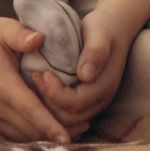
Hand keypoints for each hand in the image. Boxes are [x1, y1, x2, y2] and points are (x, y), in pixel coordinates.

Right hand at [0, 11, 67, 143]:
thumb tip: (39, 38)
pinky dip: (17, 141)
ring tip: (61, 138)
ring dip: (37, 140)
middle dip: (51, 135)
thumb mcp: (5, 28)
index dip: (49, 126)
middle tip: (78, 134)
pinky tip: (35, 140)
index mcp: (2, 84)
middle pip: (26, 129)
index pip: (30, 110)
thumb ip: (22, 35)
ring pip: (14, 137)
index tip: (66, 139)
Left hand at [31, 9, 128, 137]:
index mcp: (104, 86)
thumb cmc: (104, 29)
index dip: (54, 92)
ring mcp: (94, 104)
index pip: (74, 104)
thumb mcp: (100, 34)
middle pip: (68, 118)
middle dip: (47, 102)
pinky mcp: (86, 103)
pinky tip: (42, 90)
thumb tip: (86, 75)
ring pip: (65, 121)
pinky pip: (66, 116)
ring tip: (37, 83)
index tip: (44, 72)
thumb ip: (95, 53)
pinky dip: (51, 108)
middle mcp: (100, 100)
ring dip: (47, 106)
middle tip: (35, 77)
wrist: (114, 29)